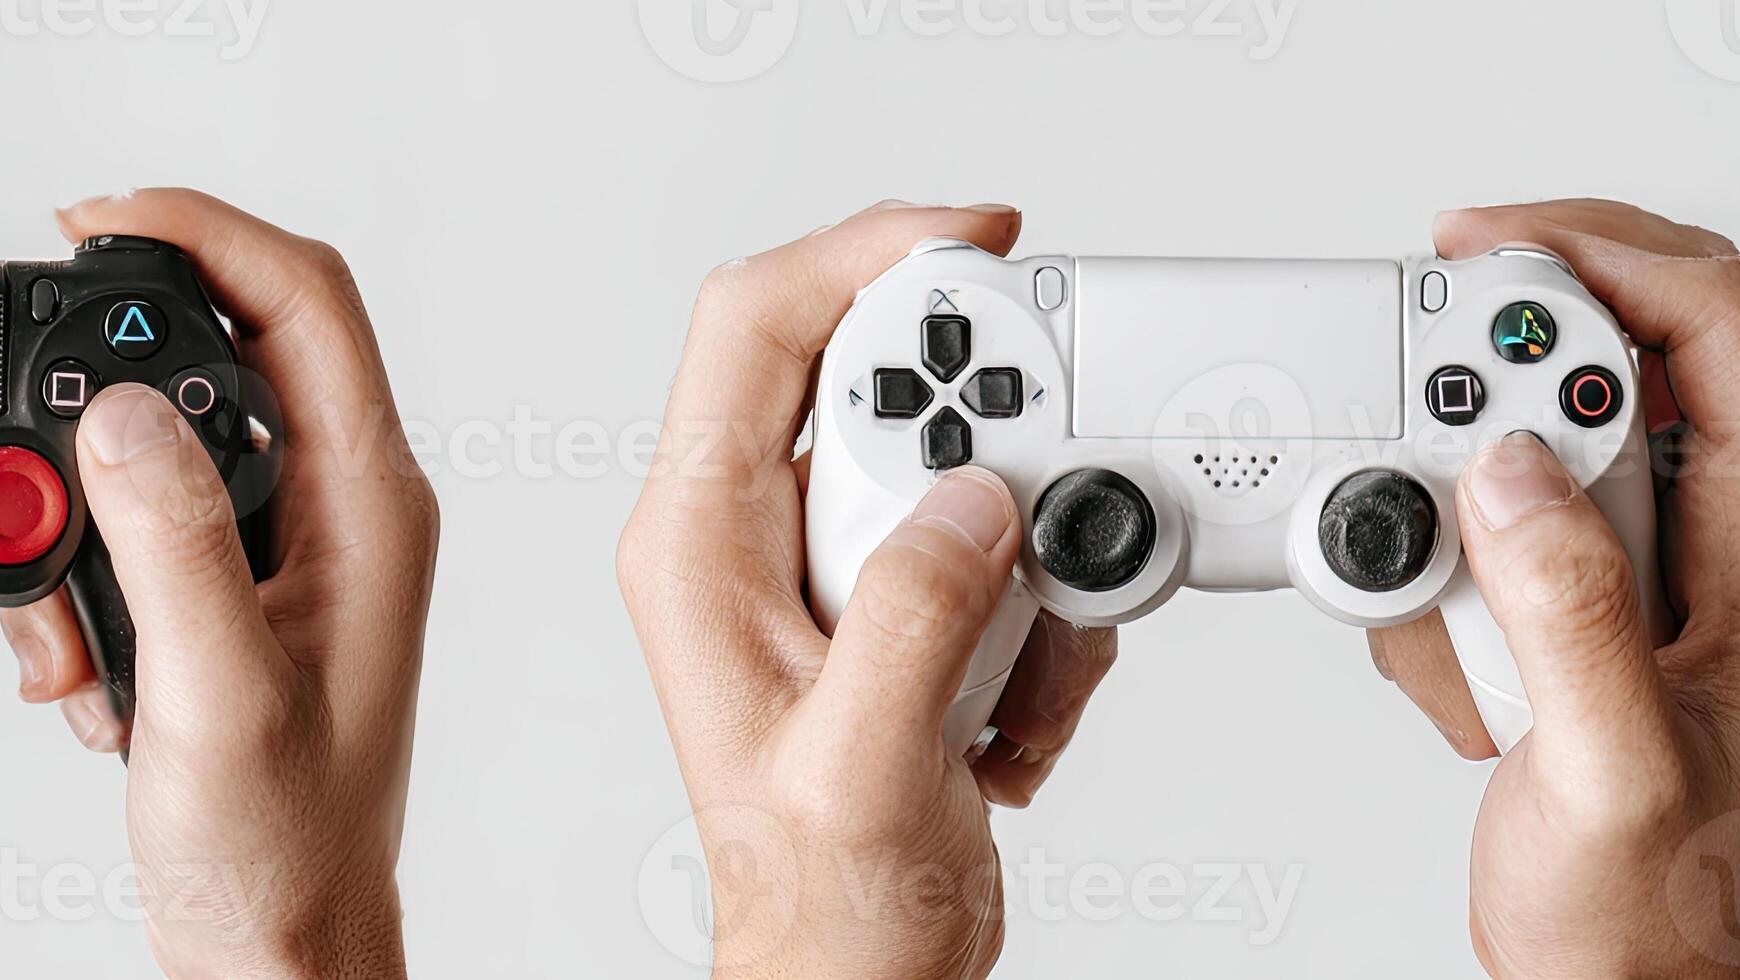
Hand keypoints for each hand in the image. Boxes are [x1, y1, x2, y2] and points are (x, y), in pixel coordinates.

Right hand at [0, 190, 435, 976]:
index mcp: (369, 508)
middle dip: (106, 386)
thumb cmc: (278, 858)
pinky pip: (145, 525)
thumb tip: (120, 414)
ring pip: (167, 442)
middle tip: (28, 418)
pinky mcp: (240, 598)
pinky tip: (78, 666)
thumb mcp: (210, 693)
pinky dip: (82, 577)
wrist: (276, 960)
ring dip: (82, 509)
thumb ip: (167, 542)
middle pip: (227, 347)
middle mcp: (344, 512)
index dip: (197, 231)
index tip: (91, 223)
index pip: (301, 297)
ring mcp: (295, 554)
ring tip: (64, 617)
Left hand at [616, 202, 1121, 978]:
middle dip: (990, 440)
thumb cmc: (819, 900)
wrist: (858, 976)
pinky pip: (1001, 551)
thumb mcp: (862, 763)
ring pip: (962, 469)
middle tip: (1044, 512)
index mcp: (694, 547)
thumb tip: (977, 501)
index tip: (976, 243)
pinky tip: (1013, 720)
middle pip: (878, 384)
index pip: (751, 326)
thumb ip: (916, 617)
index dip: (860, 253)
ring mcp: (828, 572)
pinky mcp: (900, 610)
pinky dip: (1045, 623)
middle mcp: (747, 539)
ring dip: (1032, 557)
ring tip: (1015, 670)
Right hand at [1364, 200, 1739, 976]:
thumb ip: (1566, 613)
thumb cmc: (1651, 901)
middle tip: (1430, 455)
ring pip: (1557, 441)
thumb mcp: (1608, 767)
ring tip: (1465, 625)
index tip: (1486, 247)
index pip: (1729, 328)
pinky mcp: (1621, 592)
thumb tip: (1509, 476)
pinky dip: (1458, 568)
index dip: (1606, 256)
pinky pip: (1521, 517)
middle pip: (1637, 358)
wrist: (1618, 976)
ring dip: (1467, 513)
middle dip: (1501, 405)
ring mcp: (1692, 563)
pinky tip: (1470, 661)